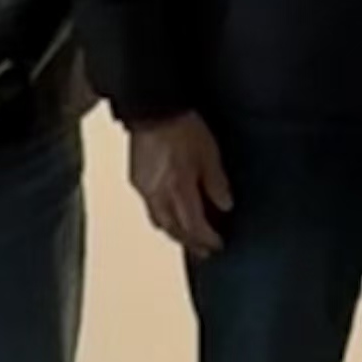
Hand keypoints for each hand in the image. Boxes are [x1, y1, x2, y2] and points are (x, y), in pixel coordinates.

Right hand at [129, 113, 233, 256]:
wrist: (153, 110)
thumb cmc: (182, 126)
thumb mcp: (209, 154)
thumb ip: (216, 183)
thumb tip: (225, 205)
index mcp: (178, 189)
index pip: (193, 226)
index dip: (206, 239)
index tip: (217, 245)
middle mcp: (158, 195)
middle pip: (174, 230)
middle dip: (190, 243)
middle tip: (204, 251)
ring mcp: (144, 189)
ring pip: (159, 222)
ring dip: (175, 234)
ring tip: (188, 238)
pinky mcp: (136, 181)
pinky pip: (150, 208)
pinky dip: (163, 218)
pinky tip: (170, 215)